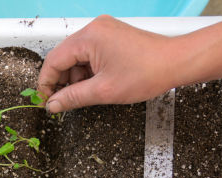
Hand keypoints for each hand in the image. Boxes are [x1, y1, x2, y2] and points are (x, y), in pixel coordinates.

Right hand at [37, 14, 221, 113]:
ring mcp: (103, 31)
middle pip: (63, 57)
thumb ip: (73, 98)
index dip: (46, 83)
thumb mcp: (104, 91)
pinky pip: (89, 54)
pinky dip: (87, 71)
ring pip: (76, 57)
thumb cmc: (149, 71)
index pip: (54, 60)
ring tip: (85, 95)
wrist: (176, 62)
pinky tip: (95, 85)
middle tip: (62, 102)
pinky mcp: (111, 36)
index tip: (44, 100)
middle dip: (61, 81)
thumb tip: (53, 104)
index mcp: (89, 37)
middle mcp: (94, 29)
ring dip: (75, 78)